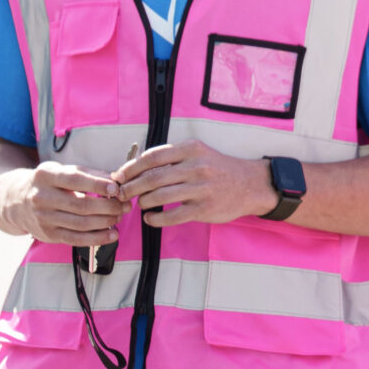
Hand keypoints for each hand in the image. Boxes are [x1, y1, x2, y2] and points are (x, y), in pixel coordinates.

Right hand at [0, 162, 125, 244]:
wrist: (16, 201)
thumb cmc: (47, 183)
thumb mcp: (61, 170)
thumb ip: (89, 173)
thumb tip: (116, 178)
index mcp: (46, 176)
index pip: (75, 180)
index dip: (98, 185)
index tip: (117, 188)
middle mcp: (42, 197)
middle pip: (81, 205)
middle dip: (108, 206)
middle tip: (125, 204)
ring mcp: (43, 218)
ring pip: (81, 224)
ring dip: (105, 222)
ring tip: (119, 216)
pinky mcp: (48, 234)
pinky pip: (76, 239)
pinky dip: (97, 238)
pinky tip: (112, 234)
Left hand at [114, 143, 274, 225]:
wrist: (249, 184)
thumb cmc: (218, 168)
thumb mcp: (199, 153)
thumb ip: (173, 158)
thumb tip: (138, 168)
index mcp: (191, 149)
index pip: (153, 157)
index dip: (131, 168)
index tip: (120, 176)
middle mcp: (196, 167)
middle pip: (153, 178)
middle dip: (131, 187)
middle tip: (121, 194)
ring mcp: (200, 188)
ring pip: (160, 196)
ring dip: (143, 202)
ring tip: (138, 204)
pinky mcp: (204, 208)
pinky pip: (172, 216)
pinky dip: (156, 219)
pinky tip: (150, 218)